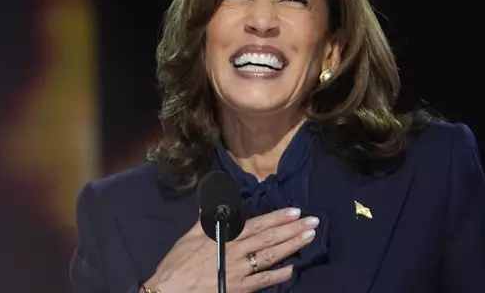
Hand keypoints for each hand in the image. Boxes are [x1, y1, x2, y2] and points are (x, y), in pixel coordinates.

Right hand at [143, 207, 318, 292]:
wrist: (170, 291)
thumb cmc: (178, 263)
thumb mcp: (190, 236)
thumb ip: (207, 218)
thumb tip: (216, 201)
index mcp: (225, 237)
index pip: (258, 225)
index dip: (278, 218)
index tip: (295, 211)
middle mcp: (236, 252)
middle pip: (270, 239)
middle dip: (293, 229)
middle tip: (313, 222)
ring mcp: (240, 272)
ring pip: (271, 257)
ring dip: (292, 247)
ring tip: (310, 238)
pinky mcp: (239, 289)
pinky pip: (264, 282)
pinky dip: (279, 275)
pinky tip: (294, 269)